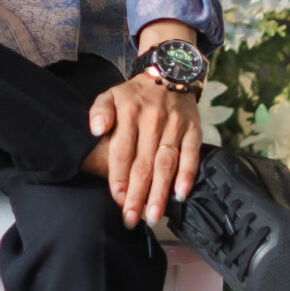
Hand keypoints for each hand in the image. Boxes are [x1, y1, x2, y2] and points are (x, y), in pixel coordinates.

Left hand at [86, 72, 202, 230]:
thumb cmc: (136, 94)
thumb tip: (95, 129)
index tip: (117, 200)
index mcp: (129, 112)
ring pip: (166, 164)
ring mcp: (175, 125)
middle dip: (137, 195)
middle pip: (143, 163)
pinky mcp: (194, 130)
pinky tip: (180, 194)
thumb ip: (100, 111)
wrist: (171, 71)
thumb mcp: (111, 94)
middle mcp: (152, 119)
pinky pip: (191, 155)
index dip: (119, 178)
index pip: (122, 152)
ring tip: (152, 216)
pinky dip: (187, 175)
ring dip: (160, 192)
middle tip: (131, 219)